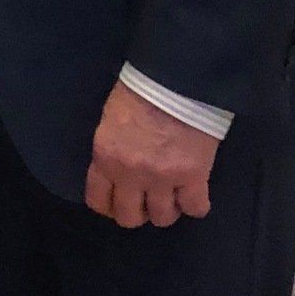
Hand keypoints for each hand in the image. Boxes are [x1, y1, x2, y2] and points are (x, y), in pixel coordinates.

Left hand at [85, 79, 218, 227]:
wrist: (175, 78)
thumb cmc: (140, 89)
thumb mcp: (112, 120)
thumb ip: (112, 148)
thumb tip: (118, 165)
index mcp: (105, 157)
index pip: (98, 200)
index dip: (109, 206)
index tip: (118, 202)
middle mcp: (130, 174)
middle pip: (129, 217)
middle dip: (138, 212)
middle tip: (147, 200)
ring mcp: (162, 179)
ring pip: (162, 218)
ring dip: (167, 209)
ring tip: (173, 196)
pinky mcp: (193, 176)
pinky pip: (195, 208)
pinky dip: (196, 205)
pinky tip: (195, 194)